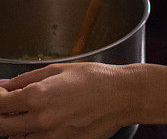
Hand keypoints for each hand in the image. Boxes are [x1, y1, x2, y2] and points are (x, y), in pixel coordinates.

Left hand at [0, 62, 129, 138]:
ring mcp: (49, 137)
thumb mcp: (59, 69)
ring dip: (16, 126)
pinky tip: (42, 120)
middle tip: (10, 104)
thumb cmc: (94, 79)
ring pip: (16, 137)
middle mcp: (40, 120)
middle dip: (1, 115)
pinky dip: (31, 133)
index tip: (1, 94)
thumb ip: (28, 79)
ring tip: (30, 111)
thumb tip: (6, 85)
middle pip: (1, 126)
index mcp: (38, 95)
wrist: (120, 97)